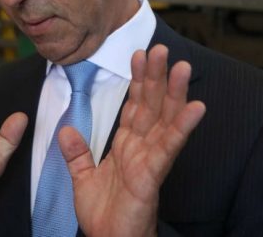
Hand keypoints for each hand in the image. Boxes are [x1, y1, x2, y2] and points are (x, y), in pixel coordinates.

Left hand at [61, 45, 205, 236]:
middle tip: (159, 48)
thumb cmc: (104, 214)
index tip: (137, 55)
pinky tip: (196, 107)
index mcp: (126, 146)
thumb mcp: (83, 178)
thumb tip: (65, 129)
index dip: (137, 81)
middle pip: (152, 105)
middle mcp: (142, 148)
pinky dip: (183, 126)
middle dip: (155, 77)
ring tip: (182, 66)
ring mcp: (151, 159)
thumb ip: (77, 153)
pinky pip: (169, 146)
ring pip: (165, 119)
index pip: (134, 106)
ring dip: (174, 92)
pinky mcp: (153, 174)